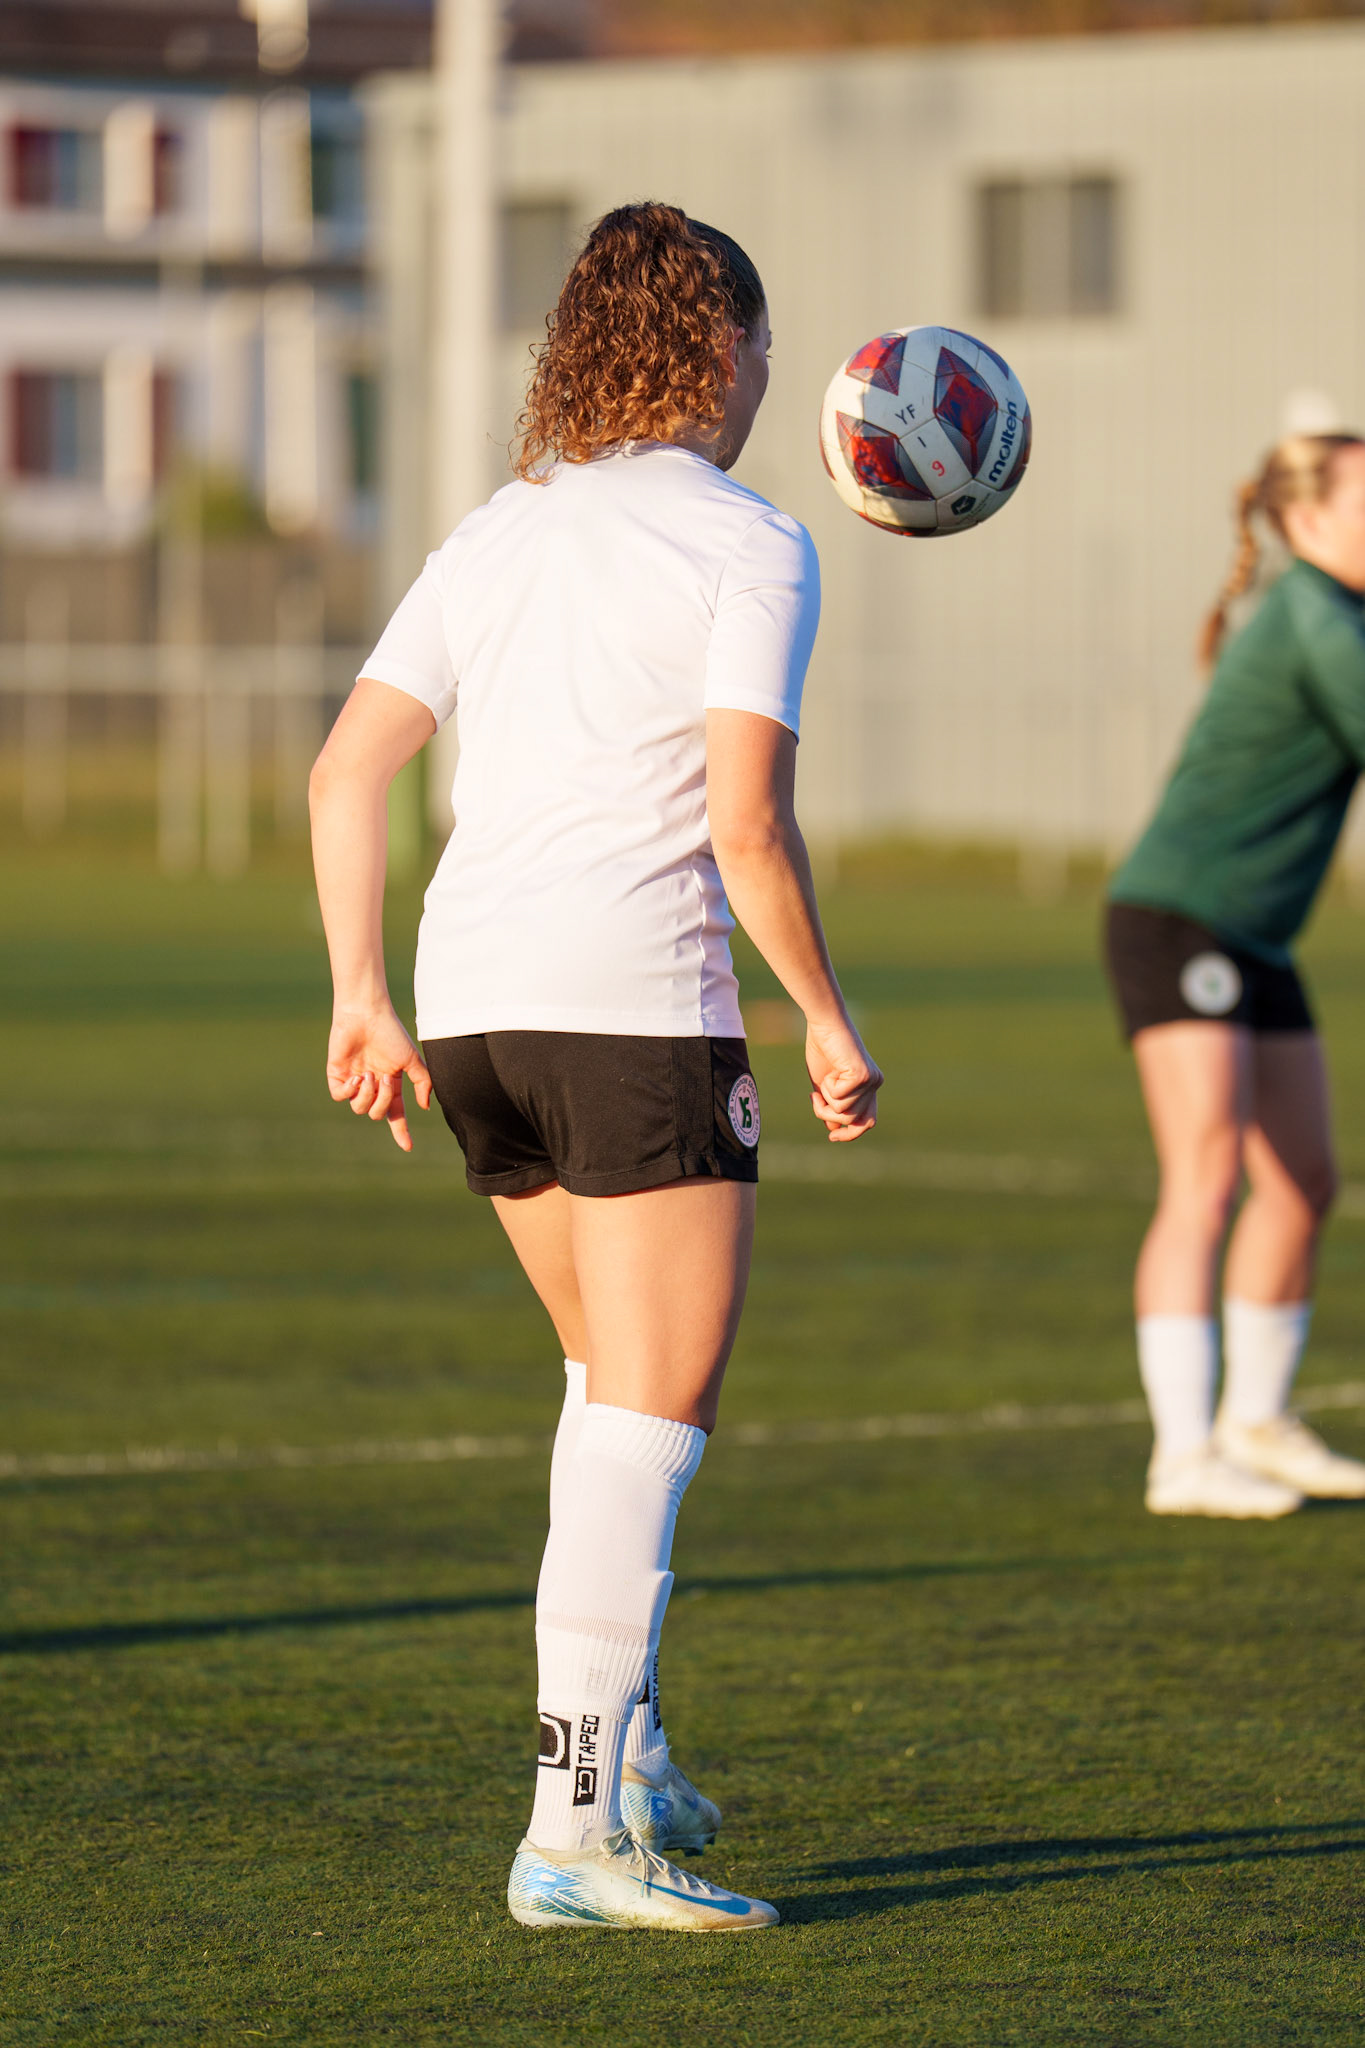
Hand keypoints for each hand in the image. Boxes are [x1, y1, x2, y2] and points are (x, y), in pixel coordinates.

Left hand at [326, 1001, 432, 1151]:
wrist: (366, 1015)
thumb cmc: (390, 1033)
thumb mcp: (412, 1060)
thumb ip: (423, 1083)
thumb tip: (424, 1106)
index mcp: (390, 1084)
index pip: (395, 1114)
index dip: (401, 1131)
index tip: (408, 1147)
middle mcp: (373, 1086)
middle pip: (377, 1113)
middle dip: (383, 1100)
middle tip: (385, 1078)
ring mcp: (354, 1082)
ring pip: (359, 1108)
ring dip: (367, 1095)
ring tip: (369, 1074)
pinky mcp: (337, 1076)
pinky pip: (341, 1096)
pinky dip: (350, 1091)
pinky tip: (356, 1077)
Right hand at [805, 1014, 882, 1142]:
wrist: (824, 1024)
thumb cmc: (823, 1049)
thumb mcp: (825, 1084)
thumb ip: (831, 1105)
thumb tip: (834, 1130)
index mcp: (869, 1086)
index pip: (868, 1122)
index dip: (850, 1134)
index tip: (832, 1137)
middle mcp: (875, 1084)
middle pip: (852, 1121)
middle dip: (828, 1114)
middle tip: (816, 1096)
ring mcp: (871, 1080)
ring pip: (845, 1112)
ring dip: (826, 1099)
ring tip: (824, 1079)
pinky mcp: (863, 1075)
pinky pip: (840, 1098)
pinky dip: (828, 1087)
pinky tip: (830, 1069)